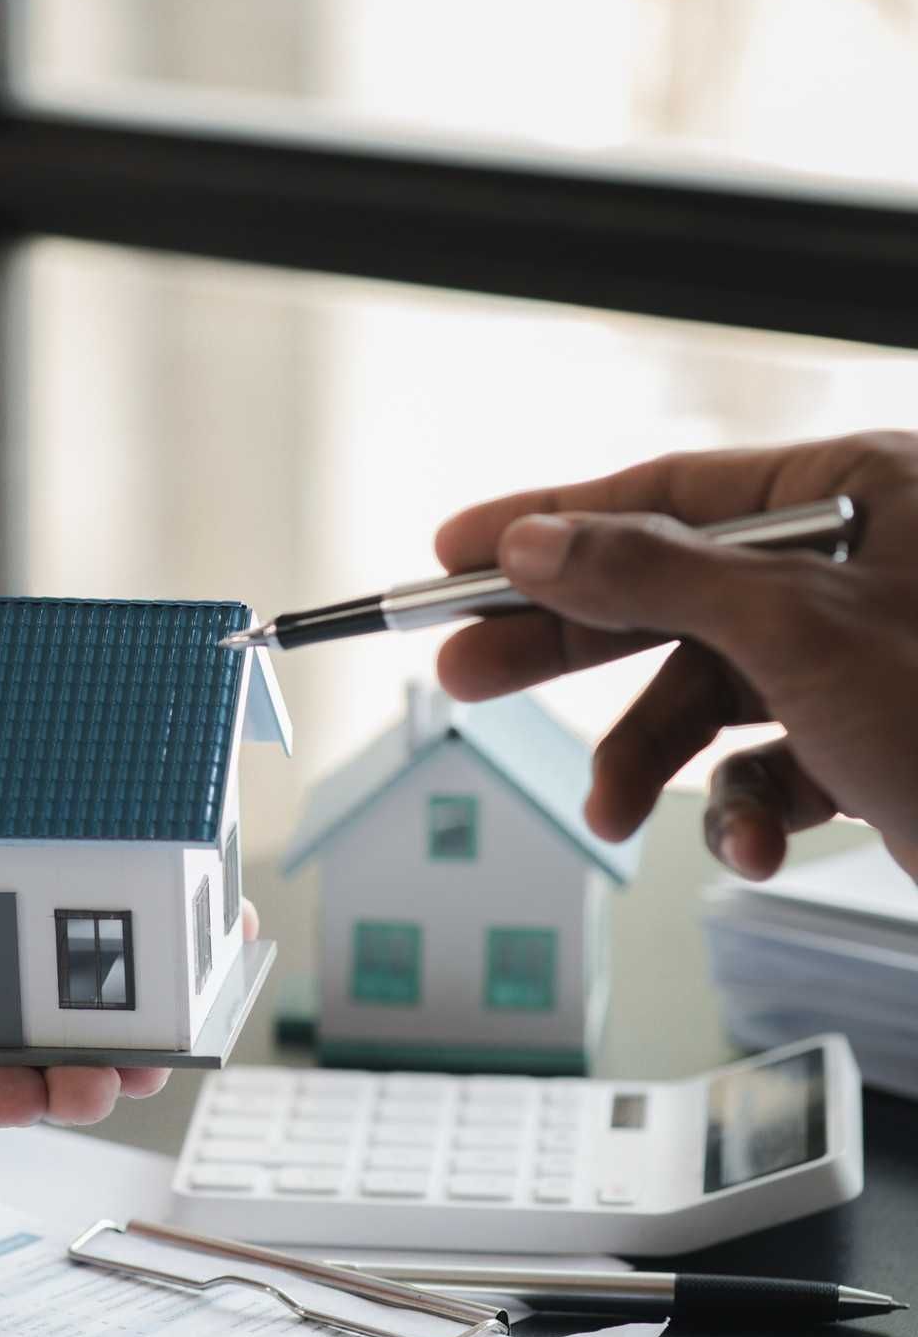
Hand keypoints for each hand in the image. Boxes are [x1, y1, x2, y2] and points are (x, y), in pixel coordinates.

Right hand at [432, 432, 917, 884]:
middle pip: (674, 591)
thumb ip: (653, 573)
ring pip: (713, 696)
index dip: (553, 521)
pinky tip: (757, 846)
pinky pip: (773, 769)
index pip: (670, 490)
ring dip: (655, 763)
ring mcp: (868, 659)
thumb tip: (539, 541)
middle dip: (574, 647)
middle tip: (467, 668)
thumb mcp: (794, 630)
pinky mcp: (878, 747)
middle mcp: (860, 565)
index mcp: (859, 492)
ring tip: (612, 810)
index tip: (460, 552)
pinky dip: (749, 815)